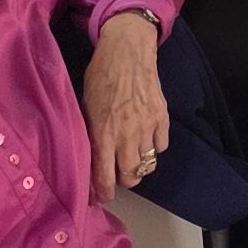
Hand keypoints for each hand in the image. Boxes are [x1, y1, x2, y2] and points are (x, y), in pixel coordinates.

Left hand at [85, 12, 169, 196]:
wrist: (128, 51)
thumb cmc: (100, 76)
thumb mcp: (85, 106)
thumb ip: (91, 134)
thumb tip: (91, 159)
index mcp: (103, 134)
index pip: (104, 178)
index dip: (102, 193)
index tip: (100, 197)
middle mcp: (127, 135)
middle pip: (131, 177)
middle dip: (123, 180)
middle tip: (117, 173)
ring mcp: (147, 127)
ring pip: (147, 164)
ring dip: (138, 164)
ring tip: (131, 156)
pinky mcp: (162, 117)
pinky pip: (161, 146)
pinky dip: (154, 147)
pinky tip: (146, 138)